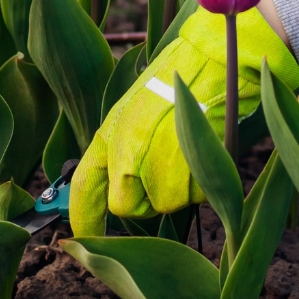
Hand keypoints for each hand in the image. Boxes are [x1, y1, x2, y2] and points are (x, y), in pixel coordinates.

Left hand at [68, 8, 298, 235]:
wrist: (216, 63)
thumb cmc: (179, 79)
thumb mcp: (137, 109)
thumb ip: (124, 147)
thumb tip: (122, 182)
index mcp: (109, 137)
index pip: (84, 189)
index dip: (83, 218)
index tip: (82, 235)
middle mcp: (126, 160)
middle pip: (129, 208)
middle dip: (147, 197)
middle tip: (168, 165)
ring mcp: (159, 174)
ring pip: (167, 204)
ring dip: (180, 186)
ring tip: (190, 146)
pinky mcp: (191, 181)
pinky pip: (195, 197)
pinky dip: (203, 181)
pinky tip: (205, 149)